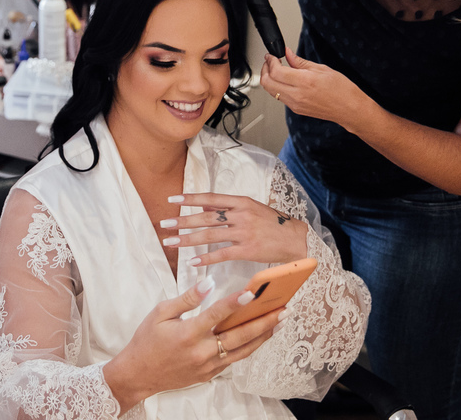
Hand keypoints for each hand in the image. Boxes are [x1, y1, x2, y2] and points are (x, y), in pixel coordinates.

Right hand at [103, 277, 282, 412]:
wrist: (138, 374)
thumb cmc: (147, 339)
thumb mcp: (161, 313)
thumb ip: (187, 298)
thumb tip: (208, 282)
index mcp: (187, 334)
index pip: (217, 314)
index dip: (236, 302)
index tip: (253, 292)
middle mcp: (201, 352)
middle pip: (239, 336)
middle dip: (263, 321)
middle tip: (283, 309)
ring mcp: (207, 366)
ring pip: (242, 351)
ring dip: (262, 336)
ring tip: (279, 322)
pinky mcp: (209, 374)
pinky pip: (234, 359)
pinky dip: (248, 347)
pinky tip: (259, 336)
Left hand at [163, 192, 307, 266]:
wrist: (296, 239)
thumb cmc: (272, 224)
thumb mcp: (252, 208)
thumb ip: (230, 208)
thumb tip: (205, 207)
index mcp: (241, 202)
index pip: (210, 199)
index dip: (190, 199)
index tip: (172, 199)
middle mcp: (241, 215)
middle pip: (206, 218)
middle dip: (183, 221)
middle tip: (164, 224)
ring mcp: (244, 233)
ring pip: (210, 236)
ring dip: (188, 239)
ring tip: (171, 242)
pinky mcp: (248, 250)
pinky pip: (222, 254)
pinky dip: (206, 258)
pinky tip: (192, 261)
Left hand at [260, 48, 369, 127]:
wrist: (350, 109)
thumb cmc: (342, 90)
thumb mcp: (322, 69)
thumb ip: (300, 62)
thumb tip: (288, 53)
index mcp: (304, 81)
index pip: (276, 71)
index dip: (270, 61)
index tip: (272, 56)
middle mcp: (297, 95)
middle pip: (267, 83)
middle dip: (264, 70)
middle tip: (269, 61)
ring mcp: (295, 104)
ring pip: (271, 91)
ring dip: (269, 79)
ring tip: (276, 69)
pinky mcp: (296, 109)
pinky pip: (280, 97)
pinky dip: (277, 87)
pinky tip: (284, 80)